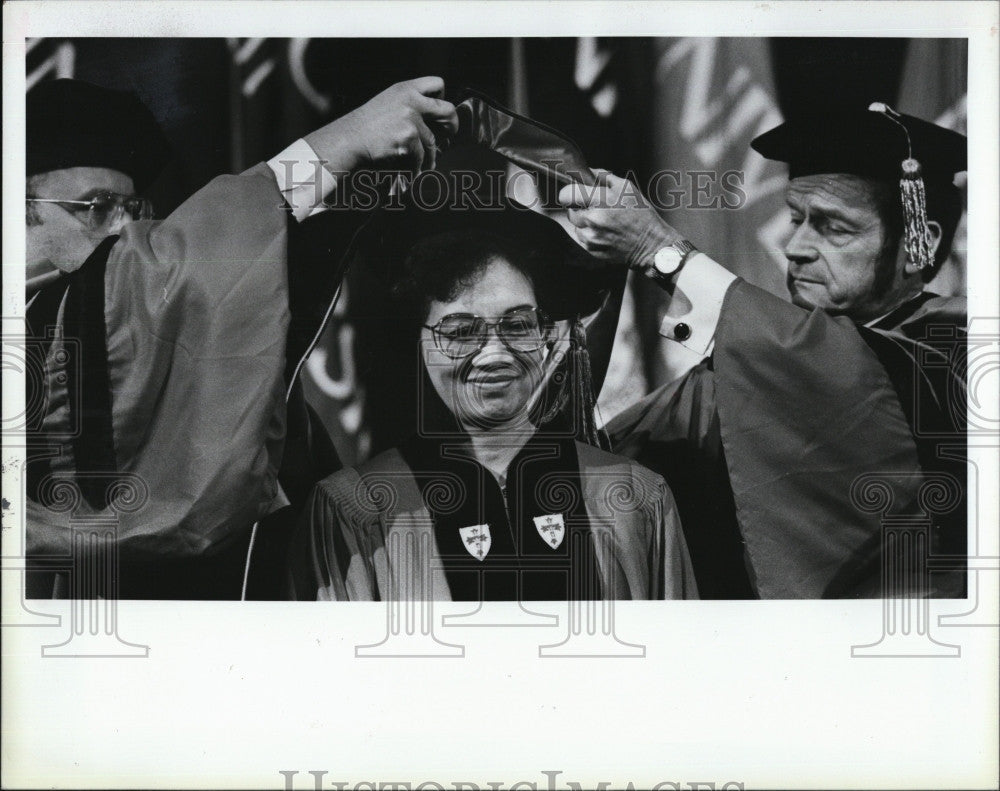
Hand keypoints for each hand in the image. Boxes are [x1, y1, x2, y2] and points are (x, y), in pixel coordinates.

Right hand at [305, 76, 458, 173]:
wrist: (349, 140)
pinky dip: (416, 166)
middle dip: (451, 126)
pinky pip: (421, 157)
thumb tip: (435, 119)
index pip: (437, 83)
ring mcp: (410, 120)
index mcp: (406, 89)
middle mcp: (411, 101)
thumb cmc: (367, 125)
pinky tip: (411, 169)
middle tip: (448, 135)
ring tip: (424, 163)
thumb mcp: (388, 102)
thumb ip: (410, 104)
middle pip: (448, 110)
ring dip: (430, 155)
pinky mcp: (408, 139)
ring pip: (432, 142)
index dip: (442, 97)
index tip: (439, 111)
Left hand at [557, 172, 684, 271]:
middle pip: (570, 210)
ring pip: (575, 224)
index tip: (576, 193)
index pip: (566, 195)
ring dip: (585, 221)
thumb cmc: (641, 215)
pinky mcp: (591, 249)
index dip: (570, 192)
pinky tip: (605, 232)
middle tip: (596, 207)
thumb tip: (588, 172)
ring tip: (603, 221)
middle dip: (580, 207)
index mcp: (601, 201)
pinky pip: (581, 237)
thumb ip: (604, 176)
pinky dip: (589, 233)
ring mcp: (591, 237)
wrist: (650, 244)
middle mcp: (592, 220)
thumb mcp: (627, 188)